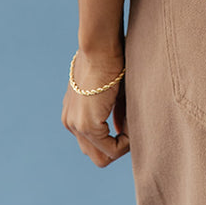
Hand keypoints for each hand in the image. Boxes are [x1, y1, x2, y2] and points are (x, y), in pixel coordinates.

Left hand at [61, 49, 129, 166]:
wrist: (100, 47)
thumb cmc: (109, 61)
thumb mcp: (111, 93)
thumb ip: (115, 115)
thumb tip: (124, 132)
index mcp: (73, 115)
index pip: (94, 142)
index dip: (116, 139)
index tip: (131, 123)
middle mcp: (71, 124)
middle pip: (96, 155)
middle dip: (117, 147)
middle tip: (133, 130)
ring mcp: (77, 127)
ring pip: (102, 157)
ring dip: (122, 146)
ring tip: (134, 126)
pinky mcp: (87, 126)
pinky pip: (111, 149)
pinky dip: (126, 142)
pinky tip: (133, 125)